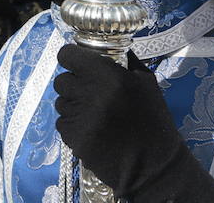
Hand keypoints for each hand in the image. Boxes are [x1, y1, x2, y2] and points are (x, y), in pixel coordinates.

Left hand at [53, 44, 213, 201]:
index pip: (67, 55)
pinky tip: (93, 131)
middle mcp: (89, 93)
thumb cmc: (153, 120)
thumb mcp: (146, 83)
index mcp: (107, 75)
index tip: (77, 64)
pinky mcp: (73, 137)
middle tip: (90, 94)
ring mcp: (79, 117)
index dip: (71, 58)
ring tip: (95, 116)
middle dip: (73, 84)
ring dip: (73, 106)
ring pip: (61, 102)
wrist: (153, 165)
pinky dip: (73, 125)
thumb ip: (124, 61)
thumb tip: (104, 47)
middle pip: (61, 80)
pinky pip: (62, 122)